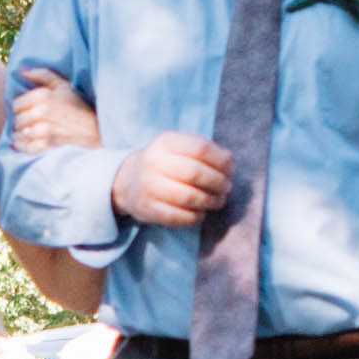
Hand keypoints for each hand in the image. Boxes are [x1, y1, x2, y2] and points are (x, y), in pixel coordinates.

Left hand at [7, 70, 101, 155]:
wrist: (94, 125)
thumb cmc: (77, 103)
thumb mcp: (61, 84)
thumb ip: (41, 75)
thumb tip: (21, 71)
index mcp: (43, 96)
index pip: (16, 104)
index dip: (19, 107)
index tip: (26, 108)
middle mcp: (42, 112)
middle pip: (18, 119)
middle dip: (20, 120)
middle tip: (26, 121)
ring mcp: (46, 129)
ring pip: (22, 133)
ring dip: (21, 133)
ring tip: (25, 131)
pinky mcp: (50, 143)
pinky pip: (29, 147)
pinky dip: (23, 146)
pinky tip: (22, 142)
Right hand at [112, 134, 232, 226]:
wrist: (128, 181)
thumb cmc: (166, 163)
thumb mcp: (179, 147)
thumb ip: (204, 151)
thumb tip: (229, 164)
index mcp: (166, 142)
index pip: (201, 149)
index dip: (222, 161)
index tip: (230, 170)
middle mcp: (154, 162)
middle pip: (196, 173)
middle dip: (219, 183)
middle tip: (226, 188)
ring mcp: (148, 186)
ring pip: (189, 197)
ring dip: (210, 201)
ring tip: (218, 201)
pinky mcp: (148, 209)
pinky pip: (179, 217)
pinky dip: (196, 217)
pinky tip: (201, 213)